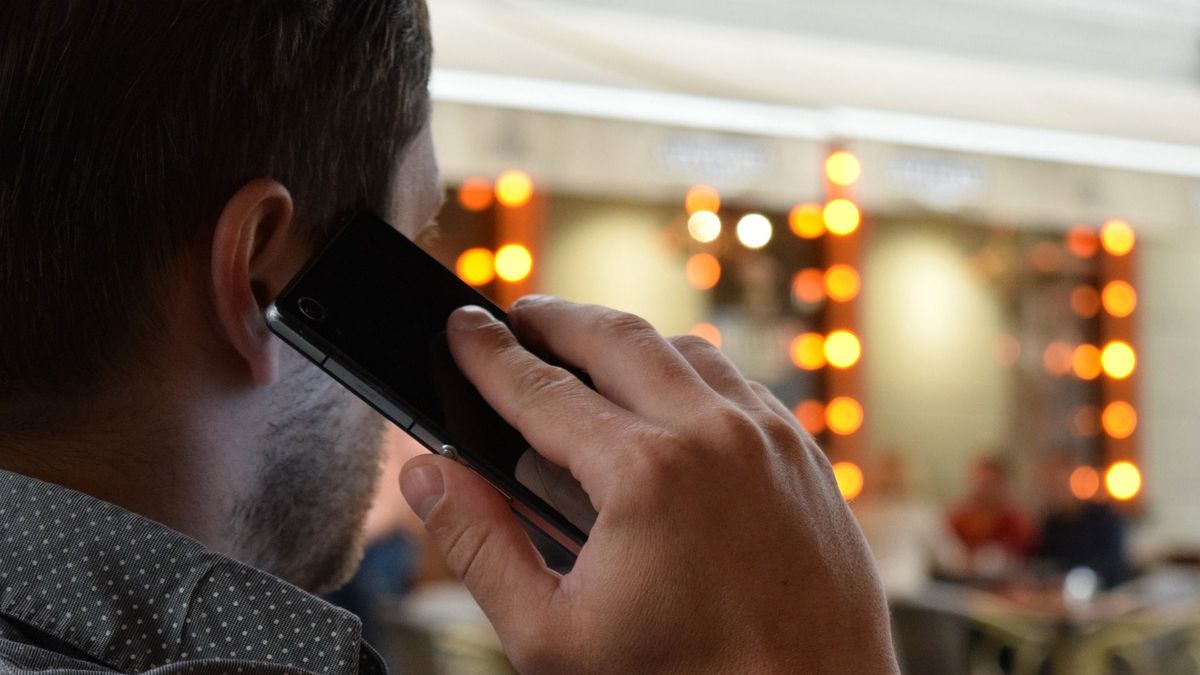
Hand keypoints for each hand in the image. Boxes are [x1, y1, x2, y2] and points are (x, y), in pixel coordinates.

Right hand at [400, 296, 896, 673]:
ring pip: (683, 348)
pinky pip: (738, 382)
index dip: (488, 354)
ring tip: (583, 351)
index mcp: (644, 475)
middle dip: (555, 319)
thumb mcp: (553, 636)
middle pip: (615, 338)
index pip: (540, 388)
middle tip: (516, 318)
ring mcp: (768, 438)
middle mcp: (713, 436)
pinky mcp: (804, 454)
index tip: (462, 327)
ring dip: (625, 340)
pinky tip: (666, 395)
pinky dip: (689, 371)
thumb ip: (480, 545)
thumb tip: (430, 475)